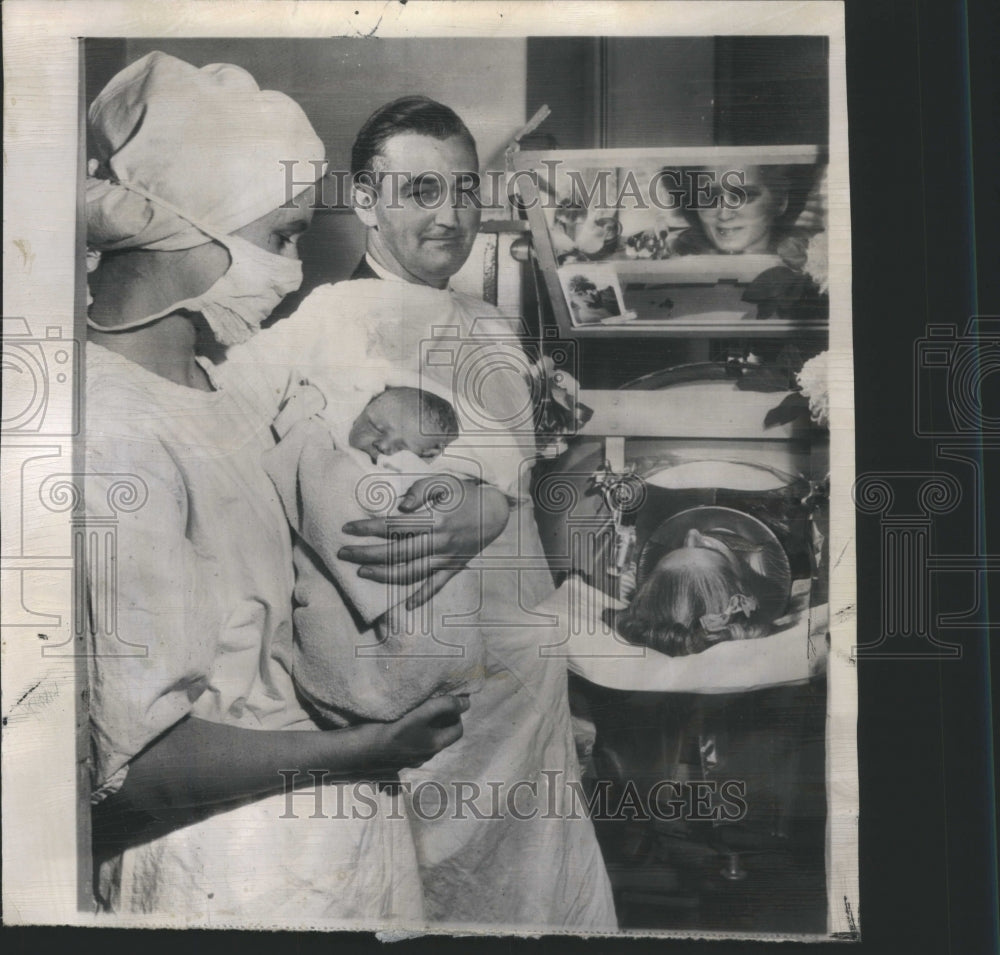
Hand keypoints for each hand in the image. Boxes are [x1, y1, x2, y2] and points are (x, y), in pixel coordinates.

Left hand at [338, 477, 510, 609]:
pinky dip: (422, 597)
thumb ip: (420, 490)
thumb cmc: (464, 494)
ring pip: (411, 572)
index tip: (347, 529)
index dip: (368, 528)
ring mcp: (446, 558)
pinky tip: (405, 605)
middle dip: (366, 553)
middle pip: (396, 552)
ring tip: (362, 572)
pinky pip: (436, 587)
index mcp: (434, 519)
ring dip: (384, 575)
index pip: (393, 526)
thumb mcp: (444, 482)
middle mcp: (438, 541)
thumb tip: (402, 508)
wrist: (494, 512)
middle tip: (343, 553)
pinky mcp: (453, 568)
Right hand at [375, 695, 469, 769]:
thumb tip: (467, 702)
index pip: (458, 729)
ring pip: (426, 740)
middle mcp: (426, 756)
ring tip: (415, 710)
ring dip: (425, 726)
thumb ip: (444, 706)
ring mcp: (411, 760)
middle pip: (442, 735)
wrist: (359, 749)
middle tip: (431, 702)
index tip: (446, 700)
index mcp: (435, 746)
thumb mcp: (420, 714)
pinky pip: (411, 745)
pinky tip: (399, 723)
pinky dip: (411, 734)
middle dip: (441, 719)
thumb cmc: (391, 729)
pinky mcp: (396, 759)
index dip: (456, 714)